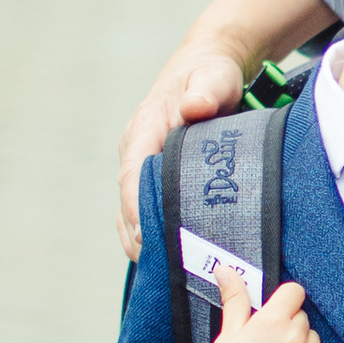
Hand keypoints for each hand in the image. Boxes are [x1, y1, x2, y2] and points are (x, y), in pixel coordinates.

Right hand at [114, 0, 334, 254]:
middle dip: (139, 238)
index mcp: (142, 132)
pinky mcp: (157, 175)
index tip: (144, 242)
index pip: (131, 179)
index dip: (134, 213)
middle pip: (128, 203)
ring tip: (169, 275)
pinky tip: (176, 257)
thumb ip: (206, 92)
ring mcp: (144, 164)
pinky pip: (149, 208)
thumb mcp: (214, 77)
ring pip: (135, 211)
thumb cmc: (212, 73)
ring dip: (146, 240)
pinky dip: (157, 231)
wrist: (210, 67)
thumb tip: (194, 108)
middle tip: (163, 272)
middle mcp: (136, 151)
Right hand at [179, 275, 333, 342]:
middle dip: (287, 326)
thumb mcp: (227, 333)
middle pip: (302, 317)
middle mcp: (294, 340)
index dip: (282, 302)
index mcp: (271, 322)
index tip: (273, 314)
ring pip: (313, 339)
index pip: (294, 292)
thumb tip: (226, 270)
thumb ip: (235, 298)